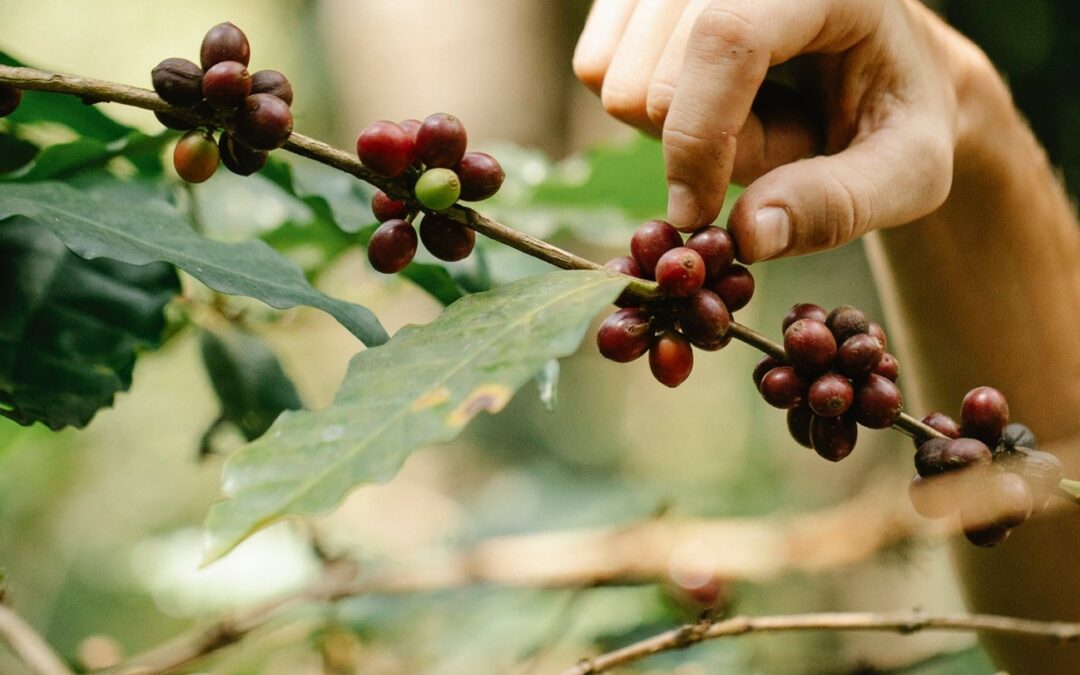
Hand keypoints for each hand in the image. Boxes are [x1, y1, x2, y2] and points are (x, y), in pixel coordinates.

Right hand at [573, 0, 982, 261]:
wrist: (879, 67)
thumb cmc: (895, 117)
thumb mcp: (909, 172)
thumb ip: (839, 206)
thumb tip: (747, 236)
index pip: (726, 37)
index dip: (701, 137)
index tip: (701, 213)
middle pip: (652, 76)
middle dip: (703, 144)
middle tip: (775, 140)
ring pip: (612, 77)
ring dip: (674, 127)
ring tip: (749, 113)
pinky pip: (596, 67)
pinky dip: (644, 107)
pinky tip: (706, 95)